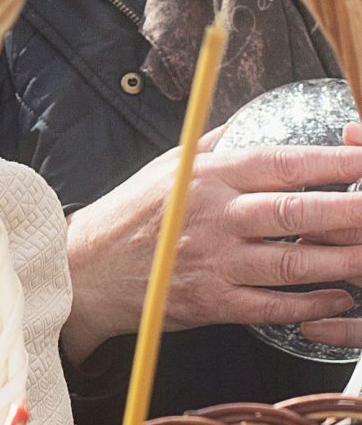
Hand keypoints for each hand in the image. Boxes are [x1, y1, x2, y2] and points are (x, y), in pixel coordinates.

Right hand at [65, 132, 361, 360]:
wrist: (88, 268)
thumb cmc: (134, 212)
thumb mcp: (172, 164)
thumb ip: (220, 145)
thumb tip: (260, 120)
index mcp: (209, 176)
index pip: (282, 162)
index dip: (331, 161)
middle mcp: (215, 216)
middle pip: (296, 211)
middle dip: (350, 210)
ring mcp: (215, 262)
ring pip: (294, 261)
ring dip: (342, 259)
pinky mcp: (212, 302)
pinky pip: (273, 304)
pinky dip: (311, 303)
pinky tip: (337, 296)